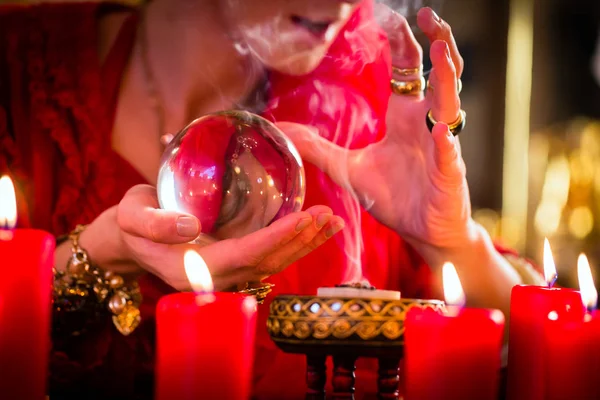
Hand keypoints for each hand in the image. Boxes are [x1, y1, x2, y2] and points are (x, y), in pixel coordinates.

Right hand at [89, 185, 343, 290]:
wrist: (130, 240)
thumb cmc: (130, 224)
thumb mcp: (131, 217)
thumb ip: (153, 223)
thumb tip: (190, 226)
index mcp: (194, 270)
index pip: (245, 255)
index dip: (276, 239)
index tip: (304, 219)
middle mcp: (216, 277)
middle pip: (268, 262)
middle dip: (301, 241)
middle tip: (329, 217)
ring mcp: (227, 273)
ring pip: (273, 262)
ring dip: (305, 243)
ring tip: (332, 223)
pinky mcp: (233, 262)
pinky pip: (268, 256)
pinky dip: (293, 242)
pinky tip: (312, 227)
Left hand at [281, 7, 471, 255]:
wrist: (422, 232)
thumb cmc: (394, 198)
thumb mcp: (348, 168)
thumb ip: (318, 148)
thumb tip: (281, 132)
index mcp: (406, 118)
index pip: (408, 70)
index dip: (402, 43)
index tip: (389, 16)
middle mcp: (428, 124)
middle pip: (439, 75)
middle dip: (437, 42)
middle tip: (429, 15)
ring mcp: (442, 147)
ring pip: (450, 104)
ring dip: (446, 77)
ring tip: (441, 49)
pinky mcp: (449, 175)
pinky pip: (449, 154)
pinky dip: (445, 142)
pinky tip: (440, 129)